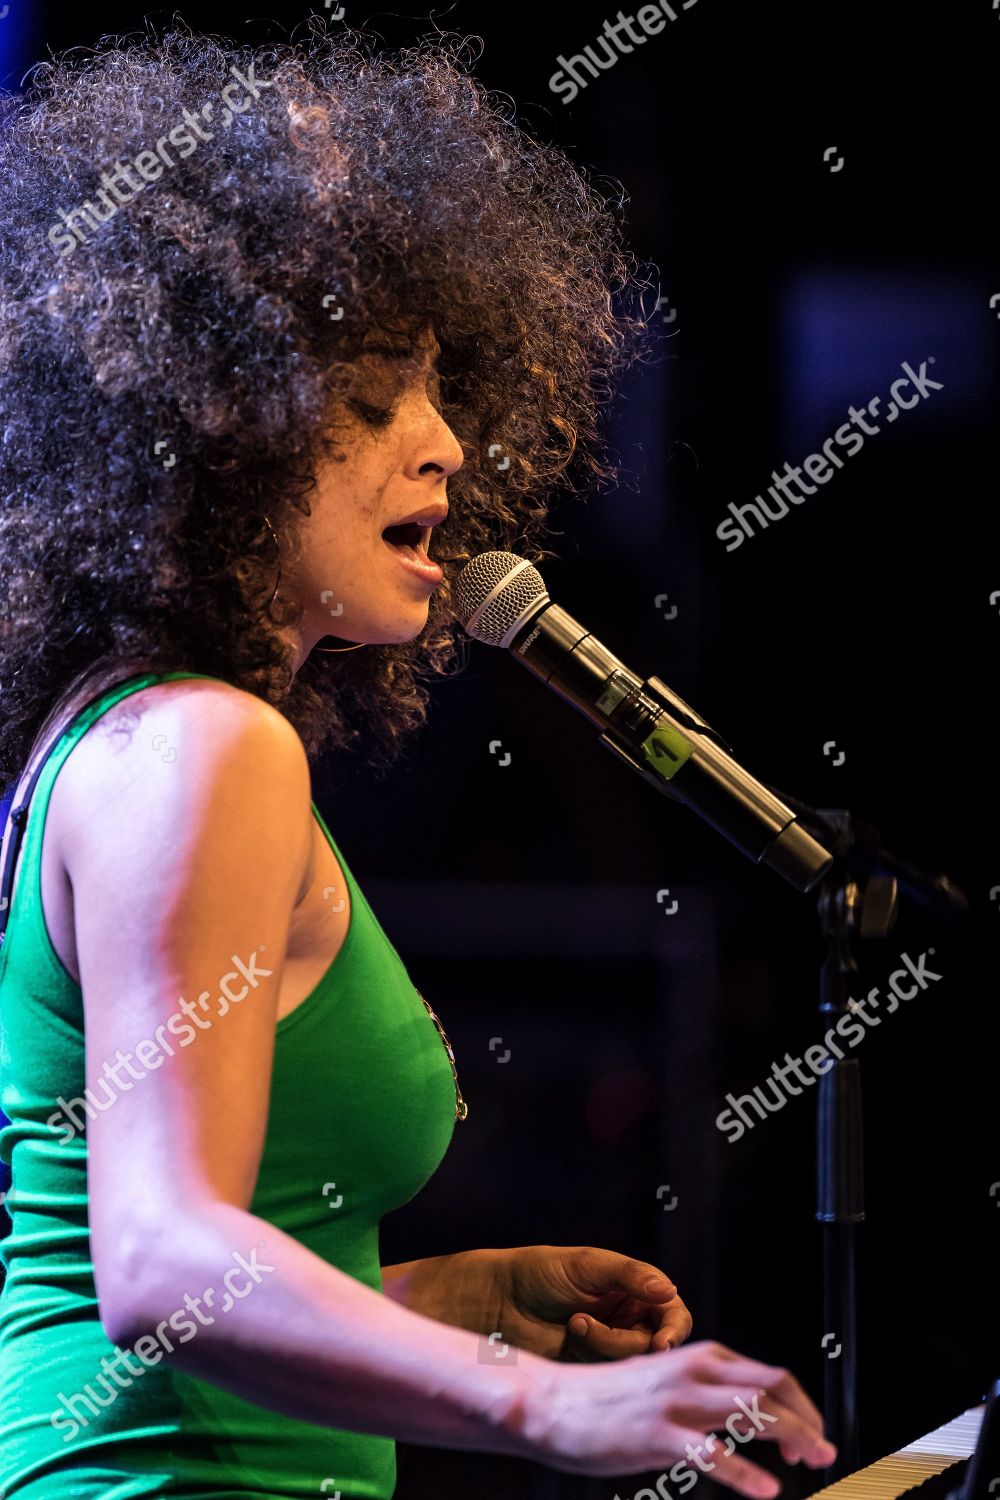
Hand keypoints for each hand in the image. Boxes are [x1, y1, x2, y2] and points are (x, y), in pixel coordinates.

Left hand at [496, 1244, 692, 1360]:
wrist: (500, 1301)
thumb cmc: (543, 1273)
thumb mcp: (589, 1265)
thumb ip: (631, 1276)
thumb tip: (669, 1290)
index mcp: (635, 1289)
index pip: (673, 1314)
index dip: (674, 1329)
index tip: (661, 1343)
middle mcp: (629, 1319)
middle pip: (657, 1344)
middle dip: (630, 1339)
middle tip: (595, 1326)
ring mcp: (610, 1344)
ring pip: (632, 1361)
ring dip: (606, 1343)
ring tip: (575, 1321)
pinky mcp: (591, 1367)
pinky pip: (608, 1373)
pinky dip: (593, 1354)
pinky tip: (571, 1334)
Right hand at [534, 1339, 837, 1487]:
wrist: (552, 1401)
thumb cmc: (608, 1398)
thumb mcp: (666, 1380)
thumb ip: (706, 1390)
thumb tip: (753, 1412)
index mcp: (698, 1356)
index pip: (770, 1374)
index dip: (802, 1404)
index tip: (814, 1432)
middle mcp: (692, 1371)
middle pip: (771, 1389)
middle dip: (807, 1421)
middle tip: (822, 1453)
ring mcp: (675, 1403)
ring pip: (753, 1413)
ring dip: (792, 1437)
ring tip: (811, 1462)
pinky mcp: (656, 1435)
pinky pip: (712, 1454)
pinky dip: (746, 1473)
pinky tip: (764, 1489)